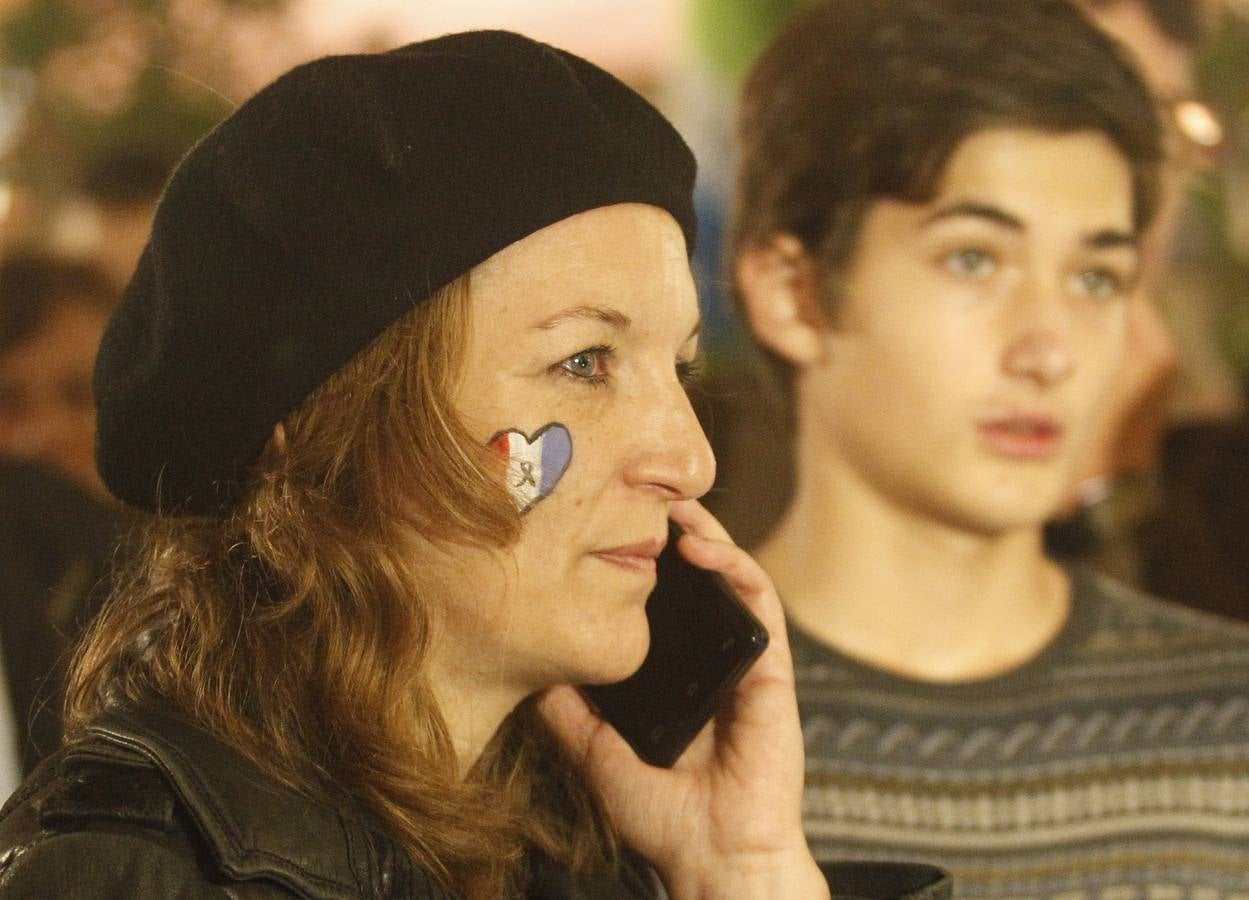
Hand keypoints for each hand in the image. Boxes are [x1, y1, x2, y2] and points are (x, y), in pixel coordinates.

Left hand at [539, 499, 827, 899]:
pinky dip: (736, 568)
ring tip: (673, 509)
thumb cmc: (664, 815)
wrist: (714, 853)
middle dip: (674, 538)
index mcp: (677, 676)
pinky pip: (760, 605)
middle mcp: (711, 661)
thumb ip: (568, 712)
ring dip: (707, 537)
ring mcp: (743, 661)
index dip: (642, 568)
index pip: (663, 607)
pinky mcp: (771, 667)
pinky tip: (703, 549)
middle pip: (698, 584)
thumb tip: (531, 670)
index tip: (607, 534)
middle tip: (641, 502)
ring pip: (732, 580)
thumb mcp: (596, 752)